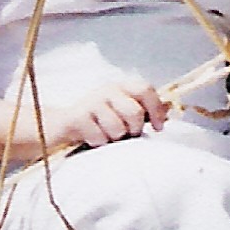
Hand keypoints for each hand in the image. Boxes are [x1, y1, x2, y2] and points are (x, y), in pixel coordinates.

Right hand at [46, 82, 170, 154]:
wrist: (60, 127)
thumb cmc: (98, 122)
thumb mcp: (121, 112)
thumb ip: (143, 110)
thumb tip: (169, 113)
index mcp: (121, 86)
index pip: (146, 89)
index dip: (157, 109)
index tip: (159, 127)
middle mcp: (107, 89)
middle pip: (134, 112)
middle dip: (134, 129)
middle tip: (127, 135)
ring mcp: (91, 102)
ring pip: (118, 128)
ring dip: (114, 139)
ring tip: (106, 135)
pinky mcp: (77, 117)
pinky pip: (100, 137)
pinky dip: (99, 143)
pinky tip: (91, 138)